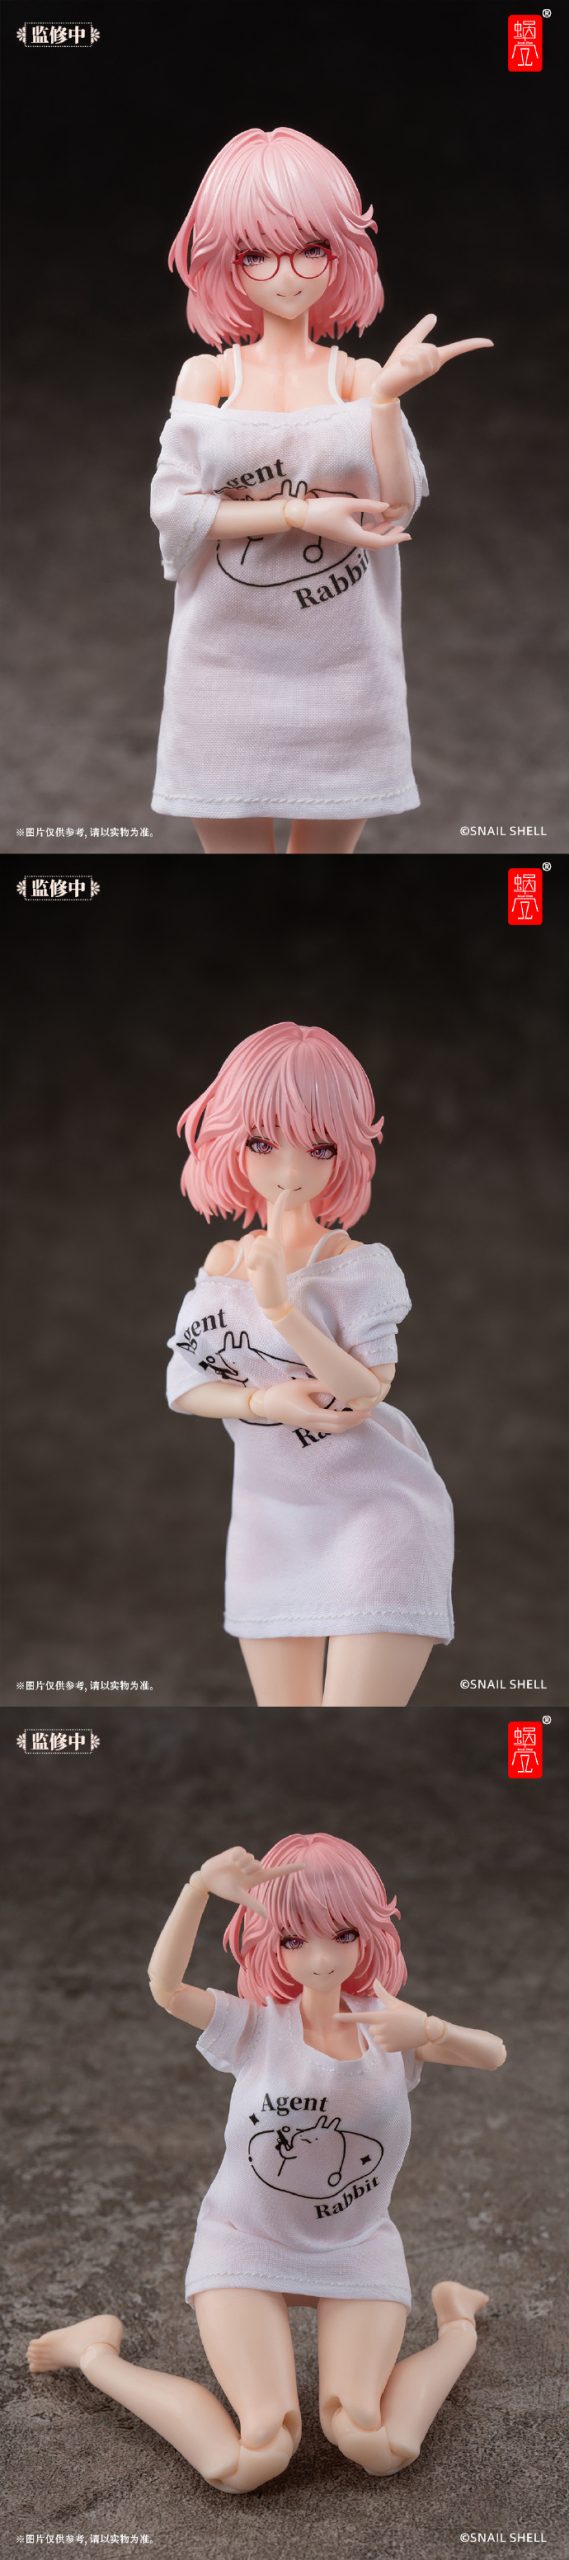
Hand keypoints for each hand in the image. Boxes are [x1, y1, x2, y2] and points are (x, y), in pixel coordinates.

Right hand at [197, 1845, 304, 1914]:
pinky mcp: (236, 1852)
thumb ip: (254, 1904)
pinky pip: (241, 1852)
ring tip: (233, 1868)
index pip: (277, 1872)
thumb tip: (268, 1916)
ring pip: (251, 1859)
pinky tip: (230, 1861)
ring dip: (242, 1865)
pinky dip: (236, 1858)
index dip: (290, 1869)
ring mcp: (245, 1859)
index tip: (305, 1865)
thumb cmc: (225, 1889)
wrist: (208, 1880)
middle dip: (250, 1870)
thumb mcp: (240, 1897)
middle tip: (239, 1874)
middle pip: (260, 1865)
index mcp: (256, 1878)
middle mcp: (253, 1867)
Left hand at [242, 1188, 289, 1310]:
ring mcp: (275, 1252)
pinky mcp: (270, 1258)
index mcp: (277, 1244)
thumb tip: (250, 1238)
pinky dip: (251, 1265)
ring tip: (260, 1272)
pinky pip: (252, 1255)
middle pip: (252, 1239)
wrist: (276, 1300)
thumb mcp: (264, 1263)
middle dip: (250, 1253)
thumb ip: (257, 1249)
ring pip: (251, 1245)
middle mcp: (278, 1245)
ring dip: (251, 1260)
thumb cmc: (268, 1282)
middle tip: (259, 1269)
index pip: (277, 1222)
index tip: (284, 1192)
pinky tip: (258, 1274)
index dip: (281, 1205)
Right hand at [257, 1377, 376, 1432]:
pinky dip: (341, 1425)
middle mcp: (312, 1424)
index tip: (367, 1410)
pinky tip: (346, 1417)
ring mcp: (310, 1427)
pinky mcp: (309, 1426)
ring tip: (361, 1416)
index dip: (355, 1417)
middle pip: (340, 1428)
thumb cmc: (282, 1393)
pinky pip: (329, 1428)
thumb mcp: (303, 1385)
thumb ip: (323, 1385)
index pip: (339, 1419)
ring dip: (350, 1425)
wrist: (266, 1405)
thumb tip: (342, 1384)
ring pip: (335, 1430)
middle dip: (356, 1422)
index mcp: (312, 1414)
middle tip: (369, 1413)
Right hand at [293, 493, 410, 549]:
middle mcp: (353, 540)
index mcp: (356, 536)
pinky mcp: (342, 533)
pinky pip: (362, 536)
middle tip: (403, 531)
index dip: (395, 538)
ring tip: (392, 525)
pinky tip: (375, 524)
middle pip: (377, 543)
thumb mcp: (348, 504)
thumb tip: (386, 508)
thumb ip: (368, 506)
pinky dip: (372, 531)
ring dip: (382, 533)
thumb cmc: (324, 509)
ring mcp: (347, 538)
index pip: (381, 541)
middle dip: (391, 537)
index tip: (408, 535)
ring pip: (369, 539)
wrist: (302, 516)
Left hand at [334, 1983, 428, 2052]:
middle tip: (395, 2022)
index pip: (359, 2017)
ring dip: (384, 2034)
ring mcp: (384, 2040)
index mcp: (380, 2016)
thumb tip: (375, 1981)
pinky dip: (388, 2043)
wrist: (426, 2031)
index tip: (333, 2017)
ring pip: (376, 2037)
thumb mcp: (396, 2003)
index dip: (345, 2017)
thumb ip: (383, 1993)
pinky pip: (382, 2046)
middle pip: (371, 2027)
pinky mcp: (388, 2049)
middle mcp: (380, 2029)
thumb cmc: (411, 2014)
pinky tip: (399, 2038)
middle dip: (379, 2025)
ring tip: (398, 2030)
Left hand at [376, 313, 492, 403]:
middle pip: (431, 347)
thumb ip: (422, 330)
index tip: (490, 343)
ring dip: (410, 354)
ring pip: (423, 352)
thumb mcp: (410, 342)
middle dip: (415, 349)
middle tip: (405, 361)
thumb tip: (433, 316)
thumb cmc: (395, 366)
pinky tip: (401, 368)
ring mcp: (427, 372)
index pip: (458, 348)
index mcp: (435, 358)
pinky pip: (414, 356)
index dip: (473, 344)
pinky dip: (405, 359)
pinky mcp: (418, 374)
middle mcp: (435, 365)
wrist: (383, 384)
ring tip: (403, 365)